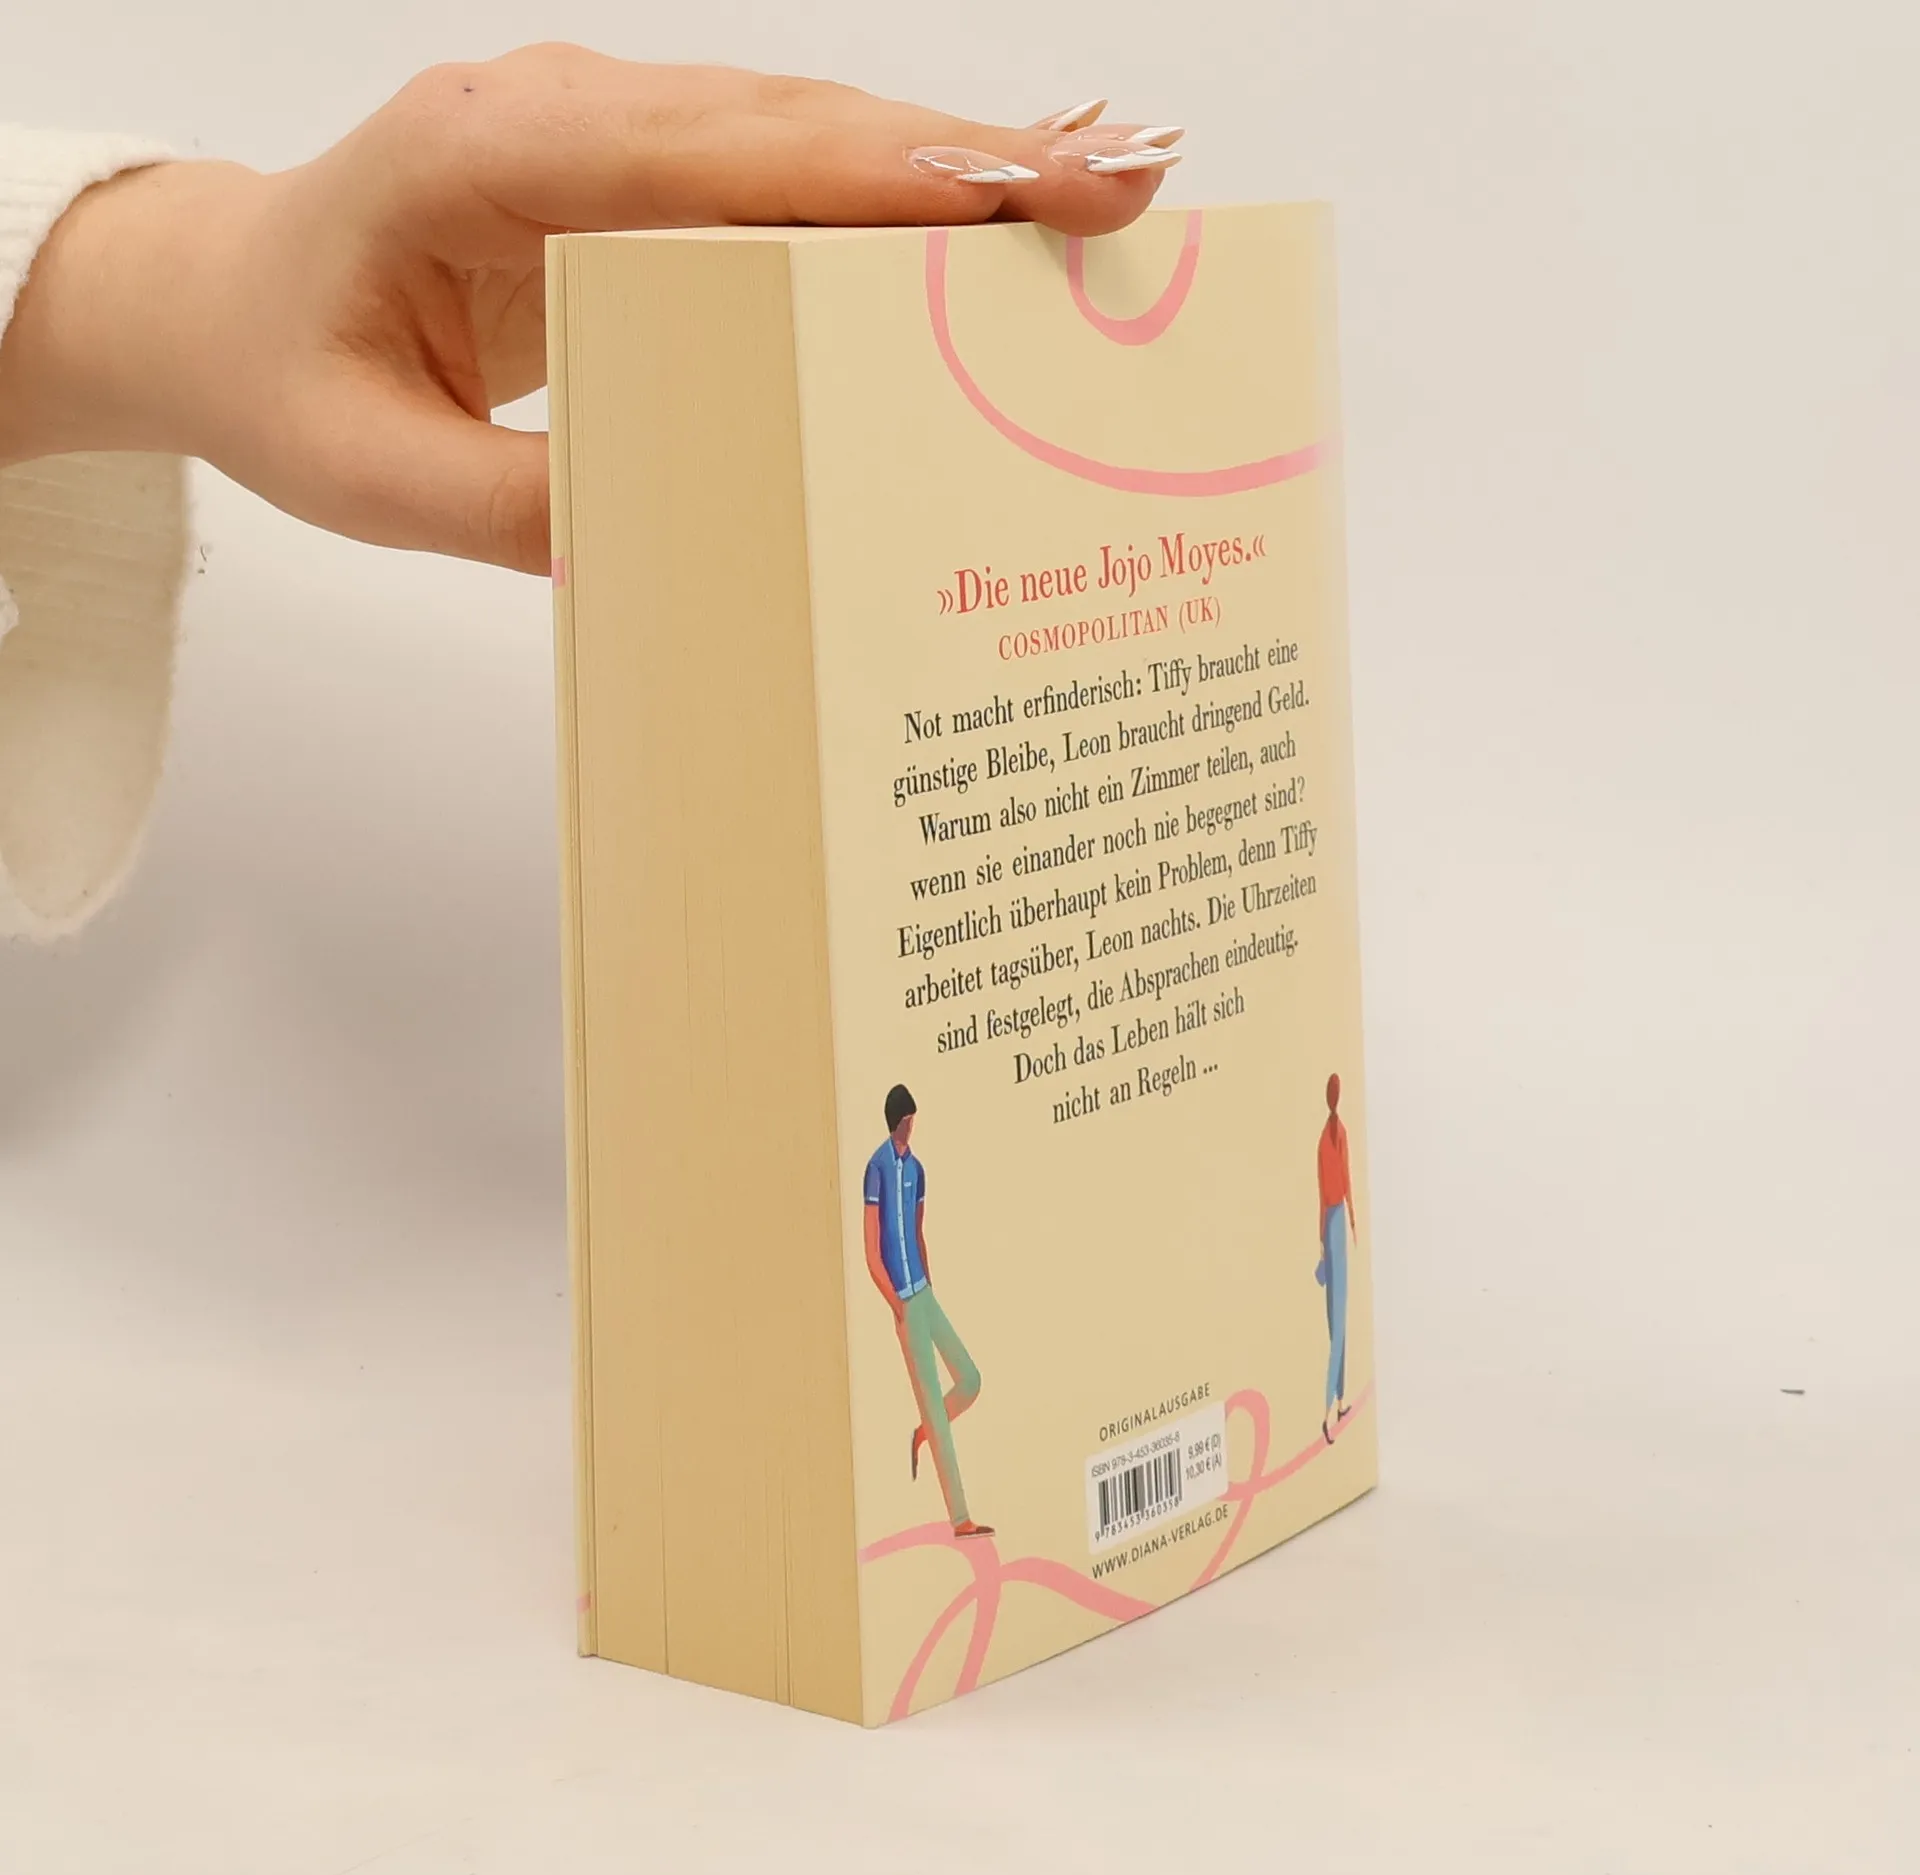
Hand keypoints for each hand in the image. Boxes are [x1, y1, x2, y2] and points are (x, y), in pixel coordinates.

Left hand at [0, 49, 1181, 572]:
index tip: (1015, 187)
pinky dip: (897, 194)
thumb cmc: (285, 372)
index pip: (712, 149)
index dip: (876, 167)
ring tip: (1103, 195)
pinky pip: (787, 172)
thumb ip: (525, 504)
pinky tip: (996, 213)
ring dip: (956, 166)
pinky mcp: (645, 176)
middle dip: (968, 154)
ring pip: (810, 133)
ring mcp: (612, 134)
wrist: (227, 303)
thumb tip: (692, 541)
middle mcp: (566, 113)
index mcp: (487, 152)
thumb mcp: (376, 476)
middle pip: (797, 121)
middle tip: (1126, 187)